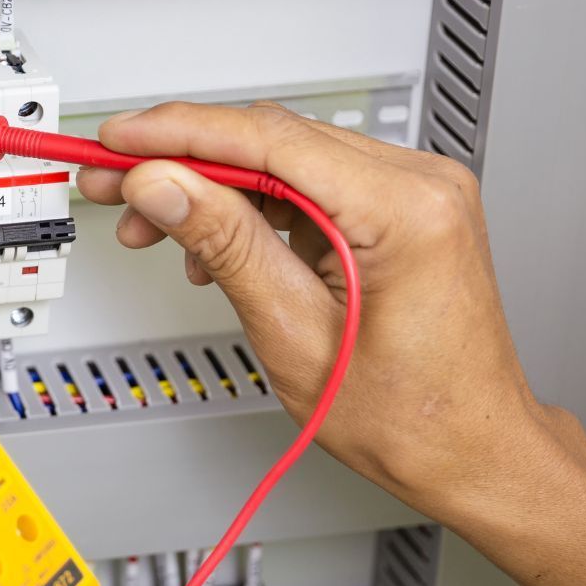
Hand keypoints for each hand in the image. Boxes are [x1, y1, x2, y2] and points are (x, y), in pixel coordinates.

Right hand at [77, 102, 569, 523]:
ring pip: (286, 159)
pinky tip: (210, 241)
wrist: (471, 451)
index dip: (180, 134)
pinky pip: (310, 185)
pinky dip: (252, 206)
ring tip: (152, 223)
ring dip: (212, 185)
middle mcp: (421, 185)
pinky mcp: (401, 210)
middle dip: (183, 160)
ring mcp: (416, 193)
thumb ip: (226, 245)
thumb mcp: (294, 335)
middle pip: (274, 139)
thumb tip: (165, 184)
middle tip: (114, 181)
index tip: (119, 140)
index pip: (270, 139)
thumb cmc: (413, 418)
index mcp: (407, 210)